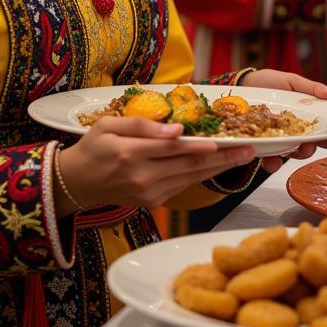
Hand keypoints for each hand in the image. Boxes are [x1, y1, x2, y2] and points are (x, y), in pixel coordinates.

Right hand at [56, 116, 255, 215]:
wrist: (77, 183)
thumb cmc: (92, 147)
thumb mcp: (108, 125)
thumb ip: (141, 125)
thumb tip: (176, 129)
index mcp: (130, 154)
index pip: (173, 148)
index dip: (201, 145)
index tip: (225, 141)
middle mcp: (143, 177)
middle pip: (190, 166)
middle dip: (222, 158)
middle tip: (248, 149)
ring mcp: (150, 193)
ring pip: (191, 178)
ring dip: (218, 169)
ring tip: (241, 157)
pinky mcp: (153, 202)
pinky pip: (183, 185)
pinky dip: (202, 175)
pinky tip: (217, 166)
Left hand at [239, 69, 326, 171]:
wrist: (242, 85)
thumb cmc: (267, 82)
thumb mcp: (289, 81)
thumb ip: (310, 88)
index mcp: (305, 118)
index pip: (325, 130)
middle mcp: (295, 132)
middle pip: (314, 144)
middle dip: (323, 146)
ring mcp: (280, 140)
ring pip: (295, 154)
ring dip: (300, 153)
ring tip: (303, 146)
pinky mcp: (263, 146)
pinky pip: (270, 160)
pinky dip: (272, 162)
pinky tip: (271, 159)